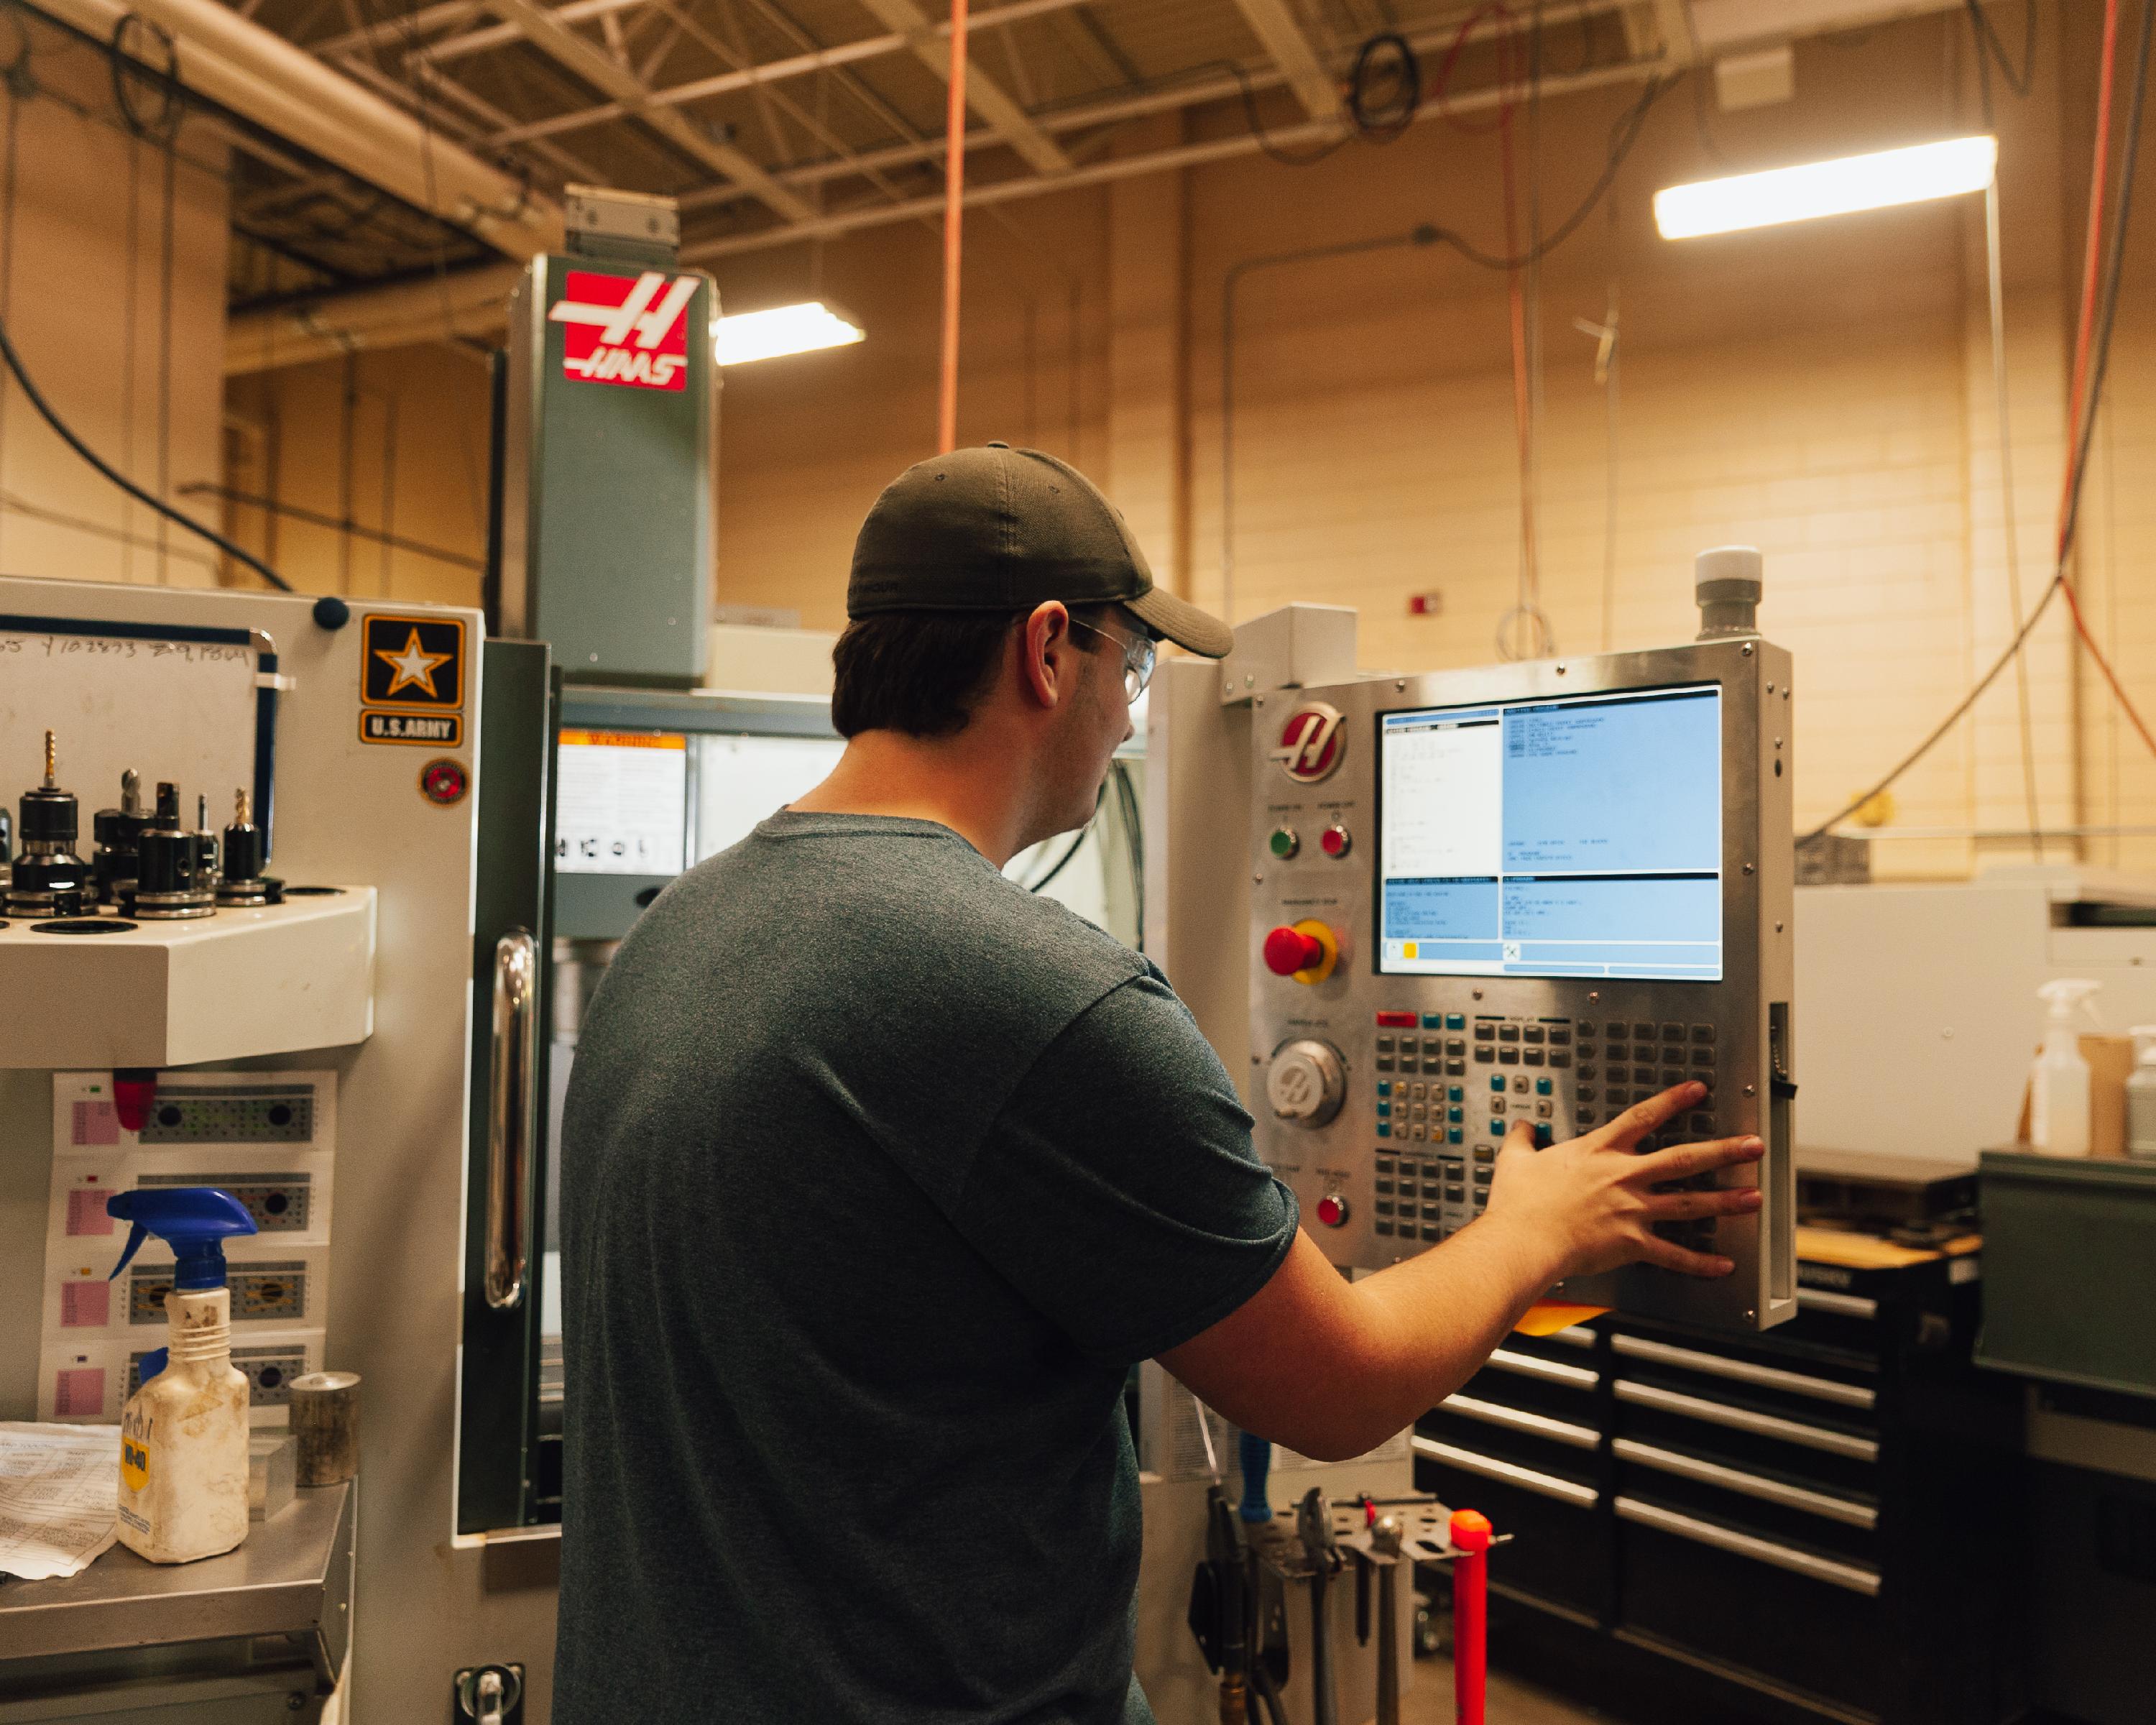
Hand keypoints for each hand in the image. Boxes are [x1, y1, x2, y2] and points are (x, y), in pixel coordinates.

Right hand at [1479, 1082, 1763, 1281]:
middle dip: (1723, 1151)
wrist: (1523, 1239)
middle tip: (1752, 1145)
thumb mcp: (1515, 1160)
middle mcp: (1623, 1177)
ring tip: (1756, 1198)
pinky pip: (1672, 1255)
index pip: (1643, 1118)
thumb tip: (1521, 1126)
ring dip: (1726, 1200)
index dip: (1673, 1101)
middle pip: (1683, 1159)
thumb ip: (1522, 1139)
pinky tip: (1724, 1265)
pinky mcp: (1631, 1243)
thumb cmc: (1519, 1203)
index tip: (1698, 1091)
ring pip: (1689, 1203)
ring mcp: (1631, 1210)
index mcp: (1598, 1152)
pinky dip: (1699, 1263)